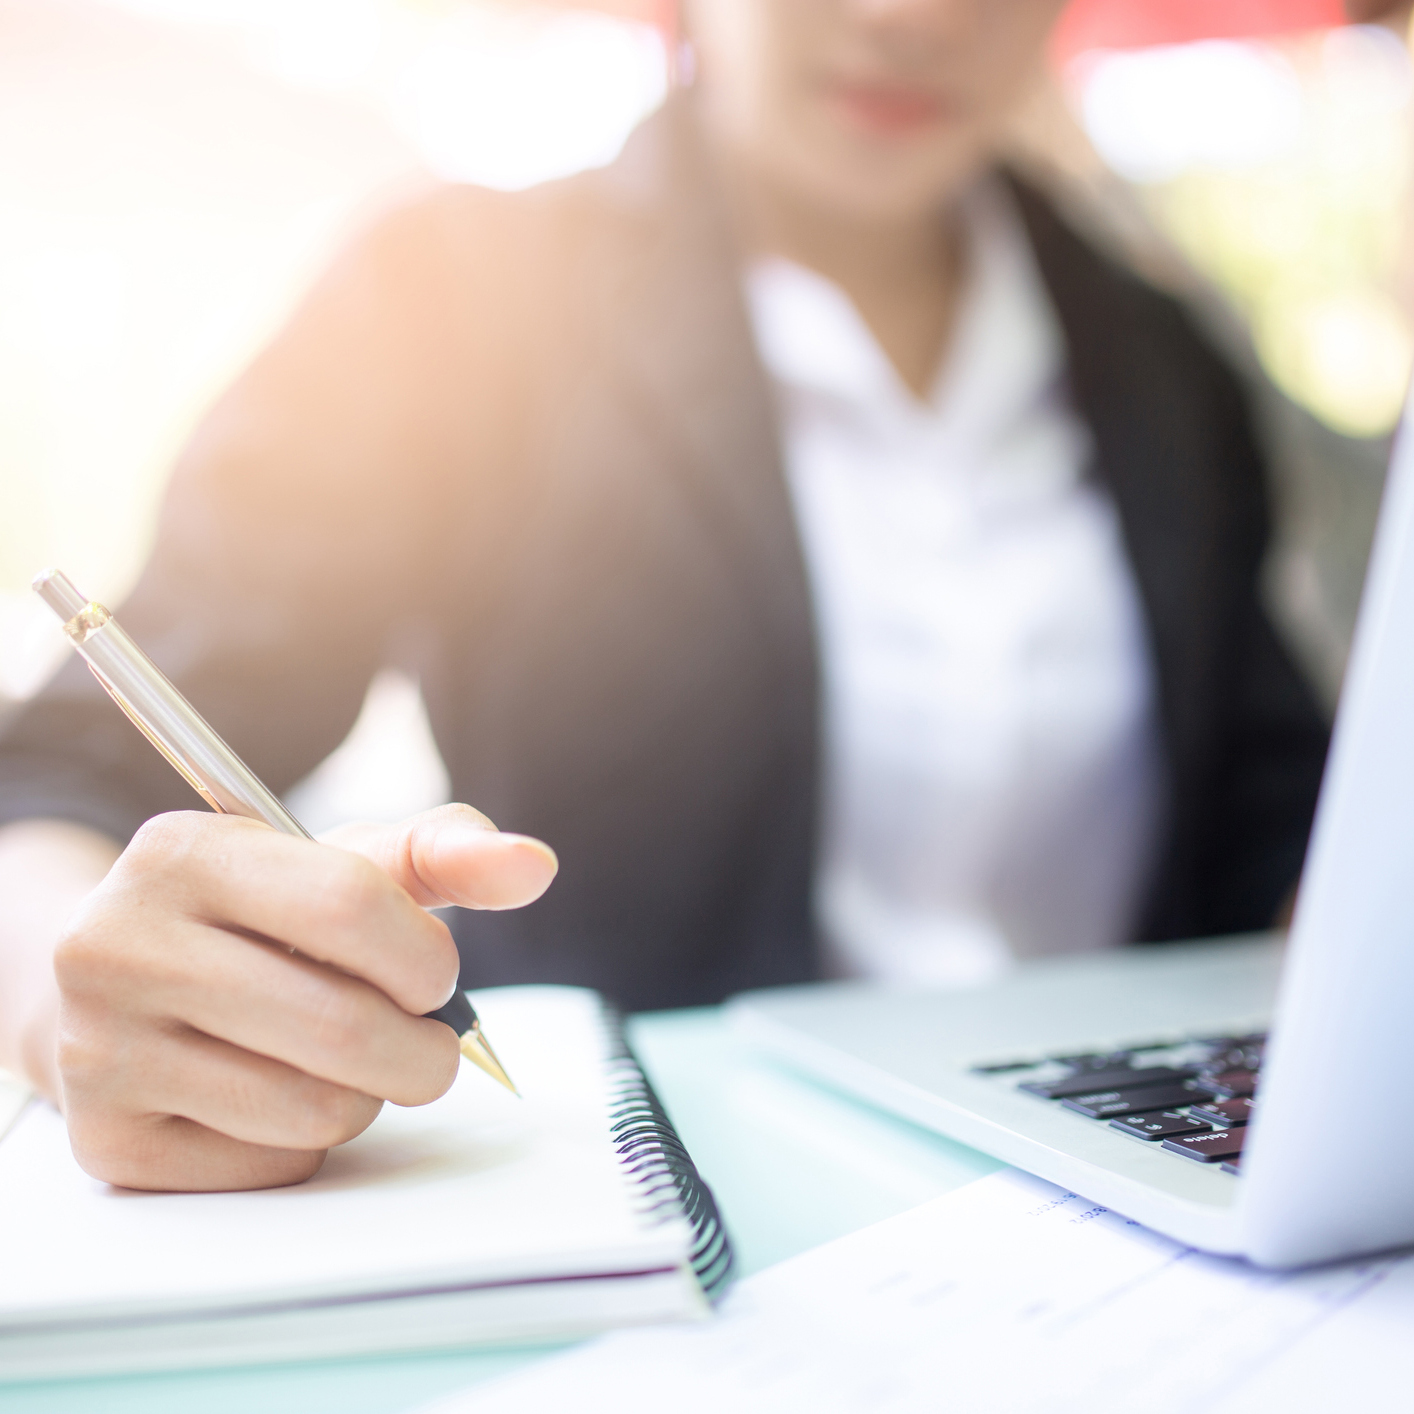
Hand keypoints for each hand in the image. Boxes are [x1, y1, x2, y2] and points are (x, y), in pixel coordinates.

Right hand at [50, 804, 556, 1192]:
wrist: (131, 985)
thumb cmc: (262, 918)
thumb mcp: (343, 864)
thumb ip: (443, 853)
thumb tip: (533, 865)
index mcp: (183, 853)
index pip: (349, 906)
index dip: (424, 956)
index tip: (435, 975)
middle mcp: (116, 945)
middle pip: (342, 1026)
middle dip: (424, 1048)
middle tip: (428, 1041)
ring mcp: (100, 1048)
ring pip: (316, 1108)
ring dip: (369, 1094)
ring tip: (344, 1057)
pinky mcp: (109, 1141)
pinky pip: (274, 1165)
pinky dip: (309, 1140)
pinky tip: (278, 1091)